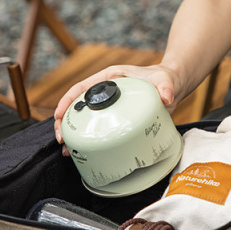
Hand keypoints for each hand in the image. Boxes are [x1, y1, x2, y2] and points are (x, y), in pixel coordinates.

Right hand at [53, 64, 181, 154]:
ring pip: (84, 117)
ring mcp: (110, 105)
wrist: (172, 87)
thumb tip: (166, 97)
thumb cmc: (164, 79)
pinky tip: (85, 151)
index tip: (59, 115)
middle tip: (62, 138)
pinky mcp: (116, 117)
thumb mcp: (165, 81)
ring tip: (68, 149)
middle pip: (78, 104)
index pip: (82, 87)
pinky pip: (98, 126)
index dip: (68, 100)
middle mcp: (106, 91)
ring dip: (73, 132)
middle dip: (65, 121)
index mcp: (111, 78)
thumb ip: (166, 87)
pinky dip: (89, 138)